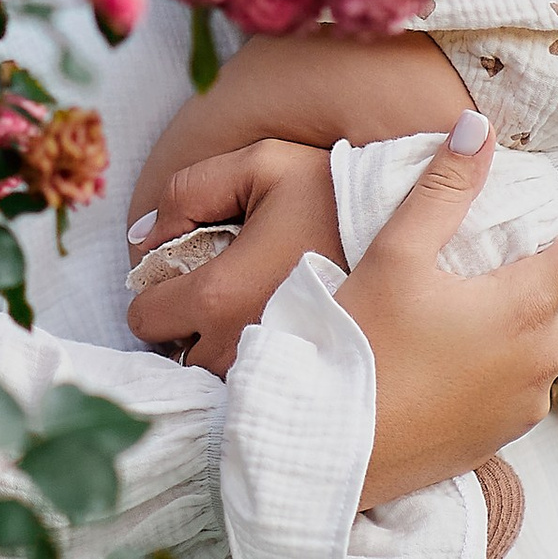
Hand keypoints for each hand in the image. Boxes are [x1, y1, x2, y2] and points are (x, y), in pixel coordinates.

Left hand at [126, 142, 342, 373]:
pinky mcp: (310, 392)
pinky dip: (258, 370)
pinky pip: (257, 394)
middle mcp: (239, 348)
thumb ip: (189, 191)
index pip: (145, 318)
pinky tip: (282, 335)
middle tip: (222, 293)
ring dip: (220, 351)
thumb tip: (143, 237)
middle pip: (177, 356)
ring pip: (215, 380)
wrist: (415, 233)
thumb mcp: (262, 165)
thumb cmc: (335, 194)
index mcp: (218, 296)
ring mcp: (276, 376)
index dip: (156, 293)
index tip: (185, 275)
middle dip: (186, 327)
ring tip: (253, 313)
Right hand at [337, 127, 557, 511]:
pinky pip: (524, 396)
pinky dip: (526, 371)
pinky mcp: (495, 440)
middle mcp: (536, 362)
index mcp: (519, 308)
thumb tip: (476, 126)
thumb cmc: (356, 347)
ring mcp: (520, 408)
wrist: (327, 448)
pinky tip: (490, 365)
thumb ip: (440, 191)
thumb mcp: (392, 257)